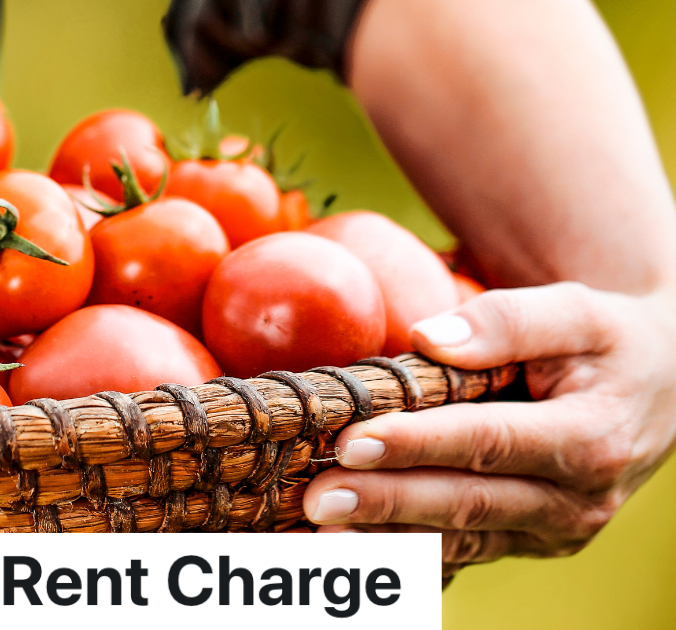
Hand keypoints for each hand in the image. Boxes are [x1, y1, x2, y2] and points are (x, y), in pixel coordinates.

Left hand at [302, 281, 675, 582]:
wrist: (658, 386)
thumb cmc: (608, 341)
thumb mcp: (579, 311)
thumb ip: (508, 320)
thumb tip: (429, 337)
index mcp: (591, 439)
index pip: (487, 442)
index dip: (417, 444)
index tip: (352, 441)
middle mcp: (576, 499)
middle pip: (466, 502)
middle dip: (387, 503)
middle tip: (317, 498)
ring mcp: (552, 529)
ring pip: (460, 538)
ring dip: (386, 538)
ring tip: (321, 531)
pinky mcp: (528, 541)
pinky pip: (462, 550)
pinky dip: (405, 550)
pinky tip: (353, 545)